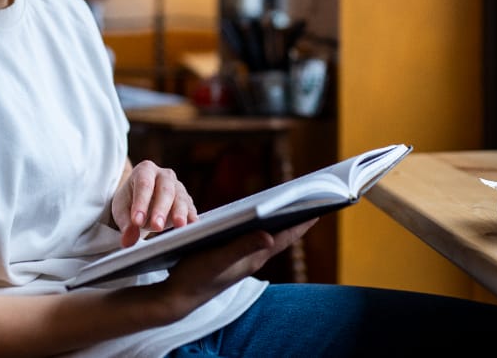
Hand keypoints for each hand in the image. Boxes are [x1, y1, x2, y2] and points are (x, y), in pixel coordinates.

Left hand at [111, 160, 197, 247]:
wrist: (141, 200)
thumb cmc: (130, 201)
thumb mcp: (121, 210)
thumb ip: (125, 223)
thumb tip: (128, 240)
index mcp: (145, 170)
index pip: (144, 185)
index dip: (141, 202)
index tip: (137, 221)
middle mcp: (164, 175)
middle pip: (165, 190)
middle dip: (161, 209)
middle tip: (156, 226)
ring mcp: (178, 187)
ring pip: (181, 198)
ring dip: (180, 213)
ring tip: (179, 225)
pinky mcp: (187, 201)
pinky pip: (190, 208)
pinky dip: (191, 217)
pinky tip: (192, 225)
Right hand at [155, 219, 317, 320]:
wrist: (178, 296)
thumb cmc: (196, 276)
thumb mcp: (218, 259)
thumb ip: (242, 248)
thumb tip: (270, 236)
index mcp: (253, 258)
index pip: (285, 238)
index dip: (301, 223)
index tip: (318, 208)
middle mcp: (252, 259)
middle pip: (281, 236)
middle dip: (295, 219)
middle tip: (310, 200)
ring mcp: (242, 259)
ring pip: (268, 238)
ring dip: (279, 222)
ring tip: (291, 205)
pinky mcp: (231, 258)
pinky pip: (254, 239)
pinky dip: (261, 226)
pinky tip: (257, 218)